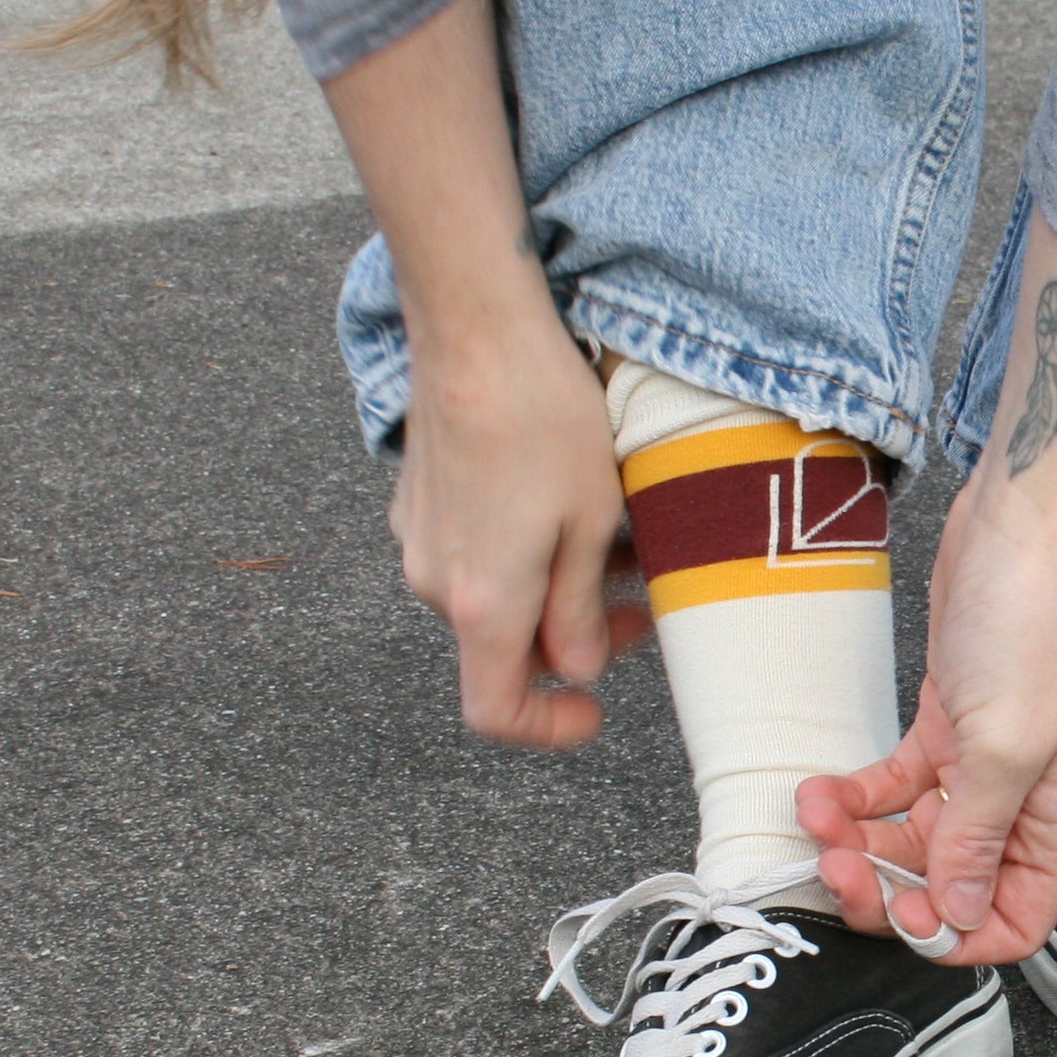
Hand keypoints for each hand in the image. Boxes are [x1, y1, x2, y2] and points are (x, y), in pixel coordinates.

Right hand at [391, 316, 645, 750]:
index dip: (546, 730)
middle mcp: (438, 582)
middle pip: (504, 650)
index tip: (593, 713)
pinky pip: (473, 553)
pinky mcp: (419, 501)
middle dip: (575, 641)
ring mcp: (420, 539)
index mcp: (483, 604)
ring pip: (493, 598)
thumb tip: (578, 669)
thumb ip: (580, 610)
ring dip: (552, 590)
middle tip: (637, 602)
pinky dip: (520, 552)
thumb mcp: (591, 522)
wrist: (473, 326)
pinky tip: (563, 502)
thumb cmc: (540, 416)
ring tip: (613, 540)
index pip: (494, 711)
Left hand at [797, 478, 1056, 962]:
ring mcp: (978, 772)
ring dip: (855, 841)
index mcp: (1056, 824)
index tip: (897, 916)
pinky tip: (820, 788)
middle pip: (946, 890)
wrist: (1020, 529)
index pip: (1013, 922)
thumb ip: (975, 837)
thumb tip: (955, 916)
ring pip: (908, 844)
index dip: (953, 936)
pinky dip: (853, 799)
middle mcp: (1019, 808)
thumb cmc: (1034, 626)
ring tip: (815, 813)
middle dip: (884, 888)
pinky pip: (891, 792)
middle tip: (834, 865)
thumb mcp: (1005, 745)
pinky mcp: (942, 734)